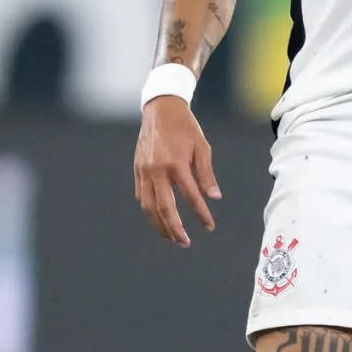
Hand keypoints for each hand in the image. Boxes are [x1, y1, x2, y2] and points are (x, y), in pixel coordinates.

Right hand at [133, 95, 219, 246]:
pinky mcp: (137, 169)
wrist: (161, 109)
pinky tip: (158, 219)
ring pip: (148, 206)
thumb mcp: (202, 148)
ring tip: (171, 237)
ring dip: (159, 225)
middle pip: (164, 208)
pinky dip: (149, 210)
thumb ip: (206, 175)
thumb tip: (214, 198)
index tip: (209, 226)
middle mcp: (157, 170)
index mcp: (176, 163)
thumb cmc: (185, 128)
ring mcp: (144, 171)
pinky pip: (141, 196)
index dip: (201, 214)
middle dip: (175, 228)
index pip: (190, 197)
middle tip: (185, 242)